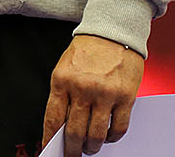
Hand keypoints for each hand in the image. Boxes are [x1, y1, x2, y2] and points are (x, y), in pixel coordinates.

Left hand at [41, 34, 143, 155]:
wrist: (112, 31)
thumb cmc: (87, 51)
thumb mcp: (65, 68)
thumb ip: (63, 95)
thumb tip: (62, 127)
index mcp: (62, 80)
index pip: (53, 119)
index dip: (50, 139)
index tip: (50, 149)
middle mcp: (82, 88)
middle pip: (75, 132)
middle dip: (72, 150)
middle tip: (72, 155)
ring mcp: (104, 93)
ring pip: (96, 134)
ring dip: (92, 147)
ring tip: (91, 148)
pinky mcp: (125, 96)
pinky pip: (118, 128)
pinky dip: (112, 137)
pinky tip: (108, 136)